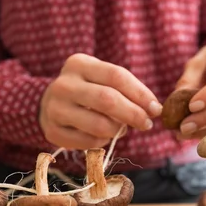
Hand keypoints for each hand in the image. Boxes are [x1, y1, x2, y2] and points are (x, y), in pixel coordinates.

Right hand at [39, 53, 162, 149]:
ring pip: (98, 125)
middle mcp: (63, 84)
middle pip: (107, 100)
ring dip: (117, 130)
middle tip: (146, 124)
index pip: (116, 76)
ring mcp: (54, 108)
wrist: (49, 104)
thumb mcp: (100, 79)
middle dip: (133, 114)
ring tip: (120, 129)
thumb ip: (125, 89)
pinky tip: (102, 135)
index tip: (155, 109)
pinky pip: (88, 142)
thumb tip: (153, 109)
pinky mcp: (52, 131)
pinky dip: (102, 141)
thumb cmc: (86, 90)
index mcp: (78, 64)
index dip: (140, 93)